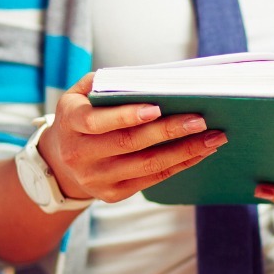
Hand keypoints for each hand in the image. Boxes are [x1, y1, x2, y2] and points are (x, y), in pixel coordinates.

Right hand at [39, 73, 228, 202]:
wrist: (60, 162)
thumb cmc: (81, 116)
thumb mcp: (79, 95)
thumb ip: (106, 84)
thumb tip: (150, 79)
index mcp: (71, 123)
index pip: (97, 122)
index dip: (127, 116)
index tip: (157, 107)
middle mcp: (80, 154)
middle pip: (129, 144)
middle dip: (169, 131)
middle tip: (201, 120)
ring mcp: (97, 178)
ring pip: (147, 165)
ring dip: (184, 151)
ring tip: (213, 137)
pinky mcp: (113, 194)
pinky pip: (153, 179)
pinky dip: (180, 164)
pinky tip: (201, 152)